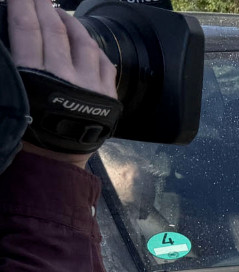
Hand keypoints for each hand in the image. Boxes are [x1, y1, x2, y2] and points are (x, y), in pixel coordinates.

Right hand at [7, 0, 117, 167]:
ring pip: (82, 41)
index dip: (22, 5)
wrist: (55, 168)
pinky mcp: (108, 95)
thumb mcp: (7, 99)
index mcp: (34, 75)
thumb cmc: (23, 137)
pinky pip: (103, 62)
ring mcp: (90, 84)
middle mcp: (65, 74)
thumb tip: (10, 48)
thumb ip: (9, 71)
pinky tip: (87, 39)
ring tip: (59, 11)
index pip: (26, 28)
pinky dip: (94, 46)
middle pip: (53, 29)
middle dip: (42, 6)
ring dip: (69, 22)